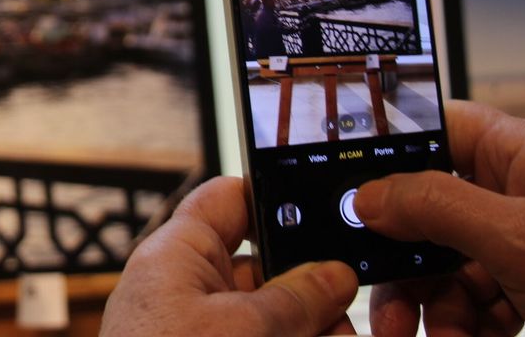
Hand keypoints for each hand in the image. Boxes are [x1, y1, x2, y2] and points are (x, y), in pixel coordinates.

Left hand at [102, 176, 358, 335]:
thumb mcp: (248, 329)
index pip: (230, 200)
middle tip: (346, 317)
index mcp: (178, 256)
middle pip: (266, 272)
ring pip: (273, 320)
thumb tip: (335, 273)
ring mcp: (199, 335)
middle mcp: (186, 292)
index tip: (329, 219)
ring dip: (315, 330)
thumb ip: (298, 297)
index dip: (279, 200)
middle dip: (314, 293)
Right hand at [355, 100, 524, 336]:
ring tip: (416, 332)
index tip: (346, 180)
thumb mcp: (519, 240)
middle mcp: (514, 192)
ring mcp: (517, 242)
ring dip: (425, 302)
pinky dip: (457, 324)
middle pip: (426, 207)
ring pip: (439, 261)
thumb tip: (369, 195)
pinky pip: (464, 298)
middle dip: (401, 253)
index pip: (439, 126)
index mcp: (520, 155)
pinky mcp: (521, 286)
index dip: (390, 148)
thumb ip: (438, 208)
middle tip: (372, 279)